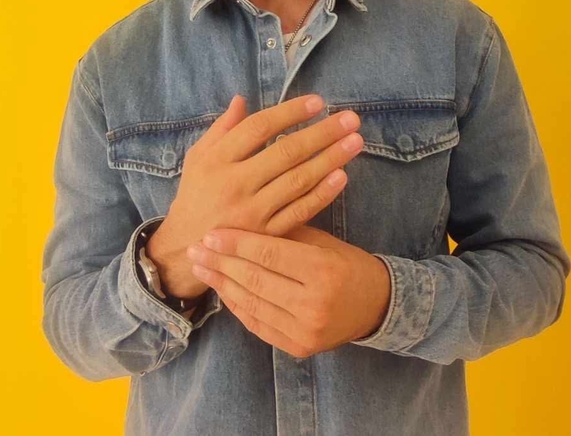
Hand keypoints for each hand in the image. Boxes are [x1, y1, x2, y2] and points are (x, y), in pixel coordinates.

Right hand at [146, 94, 363, 299]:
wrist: (186, 246)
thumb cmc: (196, 194)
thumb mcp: (198, 157)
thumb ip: (221, 129)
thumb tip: (242, 99)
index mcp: (217, 159)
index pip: (258, 128)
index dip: (289, 113)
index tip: (318, 102)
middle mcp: (235, 184)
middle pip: (285, 153)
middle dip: (321, 133)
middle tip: (351, 119)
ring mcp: (252, 212)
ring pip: (297, 181)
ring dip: (330, 159)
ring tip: (355, 142)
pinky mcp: (266, 235)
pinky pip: (299, 212)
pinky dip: (322, 194)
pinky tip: (342, 177)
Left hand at [184, 224, 391, 357]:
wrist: (376, 304)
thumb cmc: (346, 263)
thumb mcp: (321, 241)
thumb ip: (284, 235)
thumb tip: (240, 222)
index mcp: (323, 270)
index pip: (269, 255)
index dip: (236, 244)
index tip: (211, 234)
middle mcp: (314, 304)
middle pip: (255, 280)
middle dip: (221, 263)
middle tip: (195, 249)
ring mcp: (305, 331)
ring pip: (252, 304)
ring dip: (221, 285)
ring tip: (200, 268)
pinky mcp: (298, 347)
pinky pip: (258, 324)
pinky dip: (237, 305)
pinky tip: (221, 289)